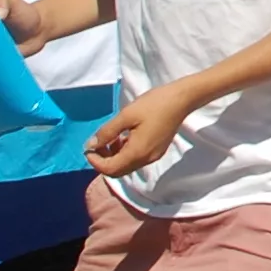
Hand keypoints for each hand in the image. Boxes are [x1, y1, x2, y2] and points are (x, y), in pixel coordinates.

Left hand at [87, 80, 201, 176]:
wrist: (182, 99)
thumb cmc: (154, 104)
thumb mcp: (126, 115)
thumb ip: (107, 132)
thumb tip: (91, 145)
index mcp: (137, 153)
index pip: (109, 169)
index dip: (95, 161)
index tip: (88, 147)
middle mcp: (145, 160)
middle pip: (118, 171)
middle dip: (103, 161)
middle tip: (97, 143)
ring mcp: (153, 156)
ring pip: (126, 166)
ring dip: (114, 157)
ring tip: (110, 138)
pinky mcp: (157, 151)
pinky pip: (135, 159)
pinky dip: (125, 153)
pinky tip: (124, 137)